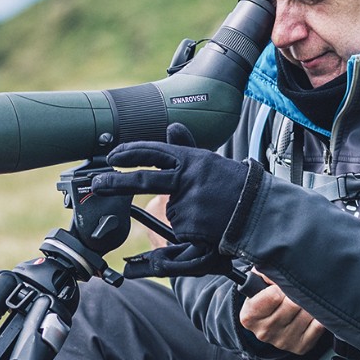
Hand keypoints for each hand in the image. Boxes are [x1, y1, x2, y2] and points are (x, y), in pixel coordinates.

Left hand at [91, 124, 258, 277]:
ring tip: (210, 214)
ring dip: (183, 215)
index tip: (112, 157)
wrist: (261, 213)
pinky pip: (180, 231)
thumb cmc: (236, 187)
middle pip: (144, 180)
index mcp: (193, 160)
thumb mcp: (211, 163)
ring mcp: (189, 203)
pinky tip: (209, 227)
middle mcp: (189, 178)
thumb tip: (172, 127)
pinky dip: (191, 231)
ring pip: (170, 212)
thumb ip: (187, 148)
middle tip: (98, 183)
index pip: (154, 152)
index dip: (130, 153)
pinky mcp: (191, 226)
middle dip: (116, 182)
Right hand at [238, 277, 329, 354]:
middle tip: (298, 287)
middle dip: (297, 292)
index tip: (282, 283)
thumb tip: (277, 262)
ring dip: (309, 302)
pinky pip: (318, 326)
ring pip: (306, 314)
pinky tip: (313, 310)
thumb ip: (264, 272)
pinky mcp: (301, 346)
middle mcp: (265, 331)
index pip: (273, 296)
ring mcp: (283, 341)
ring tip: (305, 298)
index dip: (280, 285)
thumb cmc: (264, 299)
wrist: (268, 324)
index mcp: (250, 316)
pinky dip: (319, 315)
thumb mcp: (257, 285)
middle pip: (292, 304)